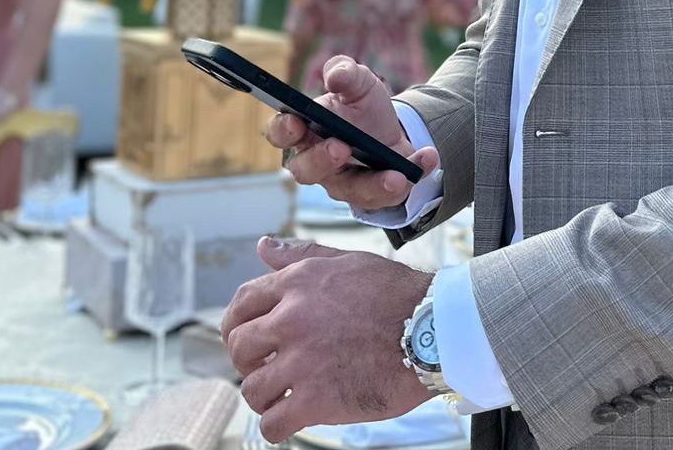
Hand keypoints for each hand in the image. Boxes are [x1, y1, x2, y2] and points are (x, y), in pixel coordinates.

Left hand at [223, 238, 434, 441]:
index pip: (242, 303)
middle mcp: (292, 318)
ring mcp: (302, 361)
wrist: (435, 330)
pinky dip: (277, 426)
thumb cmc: (398, 295)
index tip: (248, 339)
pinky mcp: (315, 399)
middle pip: (240, 347)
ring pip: (253, 389)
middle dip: (249, 361)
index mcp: (298, 283)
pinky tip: (292, 419)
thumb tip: (262, 247)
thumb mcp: (348, 263)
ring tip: (283, 397)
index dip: (237, 324)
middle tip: (270, 368)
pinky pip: (272, 423)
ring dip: (265, 396)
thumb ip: (302, 256)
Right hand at [266, 56, 438, 212]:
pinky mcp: (371, 196)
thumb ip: (345, 73)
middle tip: (341, 148)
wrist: (392, 129)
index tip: (296, 122)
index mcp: (304, 131)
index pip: (280, 133)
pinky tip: (427, 158)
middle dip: (322, 161)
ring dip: (374, 184)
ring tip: (396, 175)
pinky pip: (388, 195)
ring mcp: (342, 183)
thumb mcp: (359, 83)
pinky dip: (411, 175)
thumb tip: (334, 76)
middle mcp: (316, 162)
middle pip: (305, 170)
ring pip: (350, 191)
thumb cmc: (362, 106)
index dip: (283, 130)